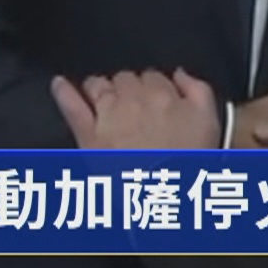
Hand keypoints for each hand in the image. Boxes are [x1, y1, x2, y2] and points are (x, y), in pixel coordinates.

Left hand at [50, 68, 220, 148]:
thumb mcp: (209, 120)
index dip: (153, 89)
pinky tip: (59, 84)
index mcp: (162, 93)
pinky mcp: (88, 135)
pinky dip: (63, 93)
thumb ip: (197, 89)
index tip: (154, 102)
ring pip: (99, 85)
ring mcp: (106, 115)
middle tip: (134, 109)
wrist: (164, 194)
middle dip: (128, 89)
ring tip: (102, 99)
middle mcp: (131, 98)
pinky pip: (71, 106)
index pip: (152, 76)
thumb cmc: (189, 160)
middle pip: (125, 79)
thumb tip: (179, 73)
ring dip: (101, 88)